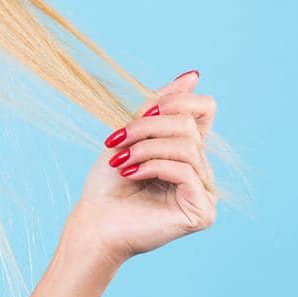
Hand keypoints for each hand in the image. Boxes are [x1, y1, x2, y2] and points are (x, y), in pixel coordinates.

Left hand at [66, 69, 217, 265]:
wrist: (93, 222)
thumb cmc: (108, 183)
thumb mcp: (131, 134)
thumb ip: (160, 106)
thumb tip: (193, 74)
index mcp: (187, 151)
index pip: (203, 109)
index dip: (176, 101)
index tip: (145, 109)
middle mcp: (201, 171)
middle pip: (189, 126)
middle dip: (148, 127)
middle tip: (117, 141)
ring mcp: (204, 193)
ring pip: (187, 147)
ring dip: (146, 148)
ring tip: (121, 161)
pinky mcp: (202, 212)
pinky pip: (186, 171)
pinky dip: (154, 166)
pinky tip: (132, 175)